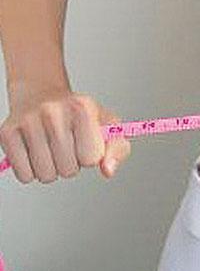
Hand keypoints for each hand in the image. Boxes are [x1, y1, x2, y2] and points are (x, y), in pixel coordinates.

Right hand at [0, 90, 131, 183]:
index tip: (86, 142)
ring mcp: (27, 122)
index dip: (91, 156)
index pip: (92, 158)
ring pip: (45, 175)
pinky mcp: (6, 133)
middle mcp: (53, 111)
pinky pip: (24, 176)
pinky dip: (31, 171)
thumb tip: (108, 170)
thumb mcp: (107, 126)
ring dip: (52, 169)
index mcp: (82, 107)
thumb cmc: (79, 115)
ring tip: (52, 148)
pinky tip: (35, 152)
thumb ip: (118, 149)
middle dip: (72, 164)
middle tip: (67, 145)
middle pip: (68, 170)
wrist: (41, 94)